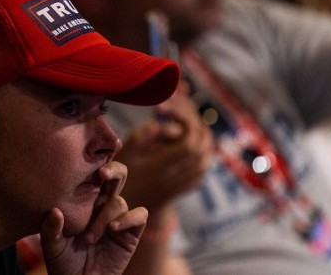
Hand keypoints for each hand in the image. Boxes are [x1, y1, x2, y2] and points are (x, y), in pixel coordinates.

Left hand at [40, 161, 146, 274]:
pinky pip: (139, 215)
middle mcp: (102, 205)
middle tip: (102, 174)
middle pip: (116, 175)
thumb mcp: (51, 246)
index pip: (93, 174)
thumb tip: (54, 211)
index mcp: (84, 201)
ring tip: (89, 237)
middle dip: (112, 169)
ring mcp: (118, 218)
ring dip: (106, 216)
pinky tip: (113, 229)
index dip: (95, 162)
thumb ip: (50, 228)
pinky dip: (128, 218)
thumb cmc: (62, 263)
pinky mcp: (130, 234)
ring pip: (119, 201)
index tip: (87, 158)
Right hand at [114, 83, 213, 210]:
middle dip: (199, 131)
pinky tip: (195, 148)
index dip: (189, 127)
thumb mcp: (124, 155)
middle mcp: (176, 176)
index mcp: (161, 167)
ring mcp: (183, 184)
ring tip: (192, 131)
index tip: (177, 117)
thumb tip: (157, 124)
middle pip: (202, 150)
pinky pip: (203, 170)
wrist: (130, 212)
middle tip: (188, 121)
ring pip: (206, 160)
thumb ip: (139, 137)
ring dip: (204, 142)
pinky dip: (204, 155)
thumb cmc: (124, 178)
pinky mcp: (187, 188)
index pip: (189, 145)